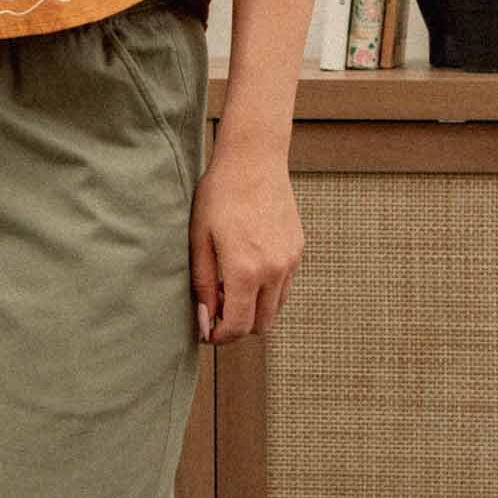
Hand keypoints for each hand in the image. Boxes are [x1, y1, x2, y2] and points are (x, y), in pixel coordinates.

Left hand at [189, 141, 302, 343]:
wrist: (254, 160)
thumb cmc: (219, 195)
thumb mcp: (200, 240)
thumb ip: (203, 284)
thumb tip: (205, 319)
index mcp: (246, 271)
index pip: (238, 327)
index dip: (221, 337)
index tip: (207, 332)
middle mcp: (274, 271)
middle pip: (261, 325)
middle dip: (238, 327)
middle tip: (216, 309)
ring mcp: (290, 261)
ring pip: (276, 307)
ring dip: (255, 308)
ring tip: (230, 286)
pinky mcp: (297, 249)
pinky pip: (284, 285)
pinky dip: (267, 289)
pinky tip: (248, 267)